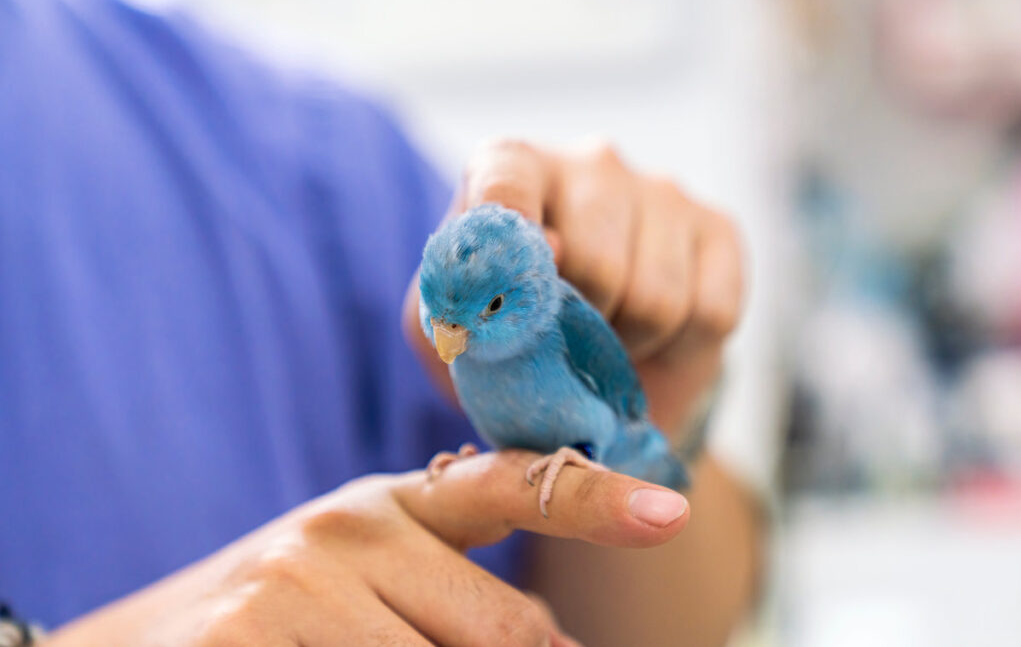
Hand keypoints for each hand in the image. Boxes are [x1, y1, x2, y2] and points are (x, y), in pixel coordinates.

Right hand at [48, 451, 688, 646]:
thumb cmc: (273, 621)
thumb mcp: (359, 580)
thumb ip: (444, 589)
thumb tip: (546, 638)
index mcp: (387, 504)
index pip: (506, 485)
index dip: (591, 496)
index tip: (668, 511)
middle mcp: (350, 528)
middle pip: (508, 631)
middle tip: (445, 646)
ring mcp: (300, 583)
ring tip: (362, 643)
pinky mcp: (255, 633)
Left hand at [405, 138, 743, 439]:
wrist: (588, 358)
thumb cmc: (508, 329)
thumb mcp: (452, 324)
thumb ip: (461, 294)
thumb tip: (548, 253)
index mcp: (511, 166)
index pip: (506, 181)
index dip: (511, 238)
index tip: (512, 290)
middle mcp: (591, 163)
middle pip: (597, 263)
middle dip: (579, 327)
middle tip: (566, 340)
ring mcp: (662, 191)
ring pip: (657, 298)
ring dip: (629, 345)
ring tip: (607, 340)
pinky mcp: (719, 228)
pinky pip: (711, 312)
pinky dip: (679, 349)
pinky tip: (655, 336)